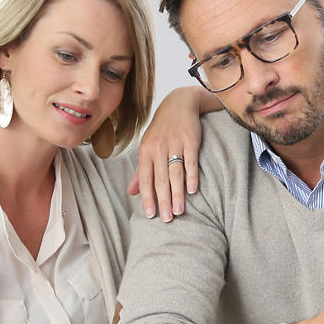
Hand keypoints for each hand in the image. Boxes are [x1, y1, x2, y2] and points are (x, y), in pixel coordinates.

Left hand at [128, 86, 217, 221]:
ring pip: (175, 173)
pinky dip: (191, 176)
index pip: (145, 178)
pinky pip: (190, 161)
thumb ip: (141, 171)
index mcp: (145, 151)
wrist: (179, 103)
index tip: (151, 215)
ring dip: (177, 193)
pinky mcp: (190, 140)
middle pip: (160, 179)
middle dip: (163, 200)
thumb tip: (131, 192)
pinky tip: (192, 191)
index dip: (147, 197)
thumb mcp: (148, 147)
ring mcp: (174, 144)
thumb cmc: (162, 130)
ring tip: (179, 211)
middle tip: (166, 219)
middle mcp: (158, 148)